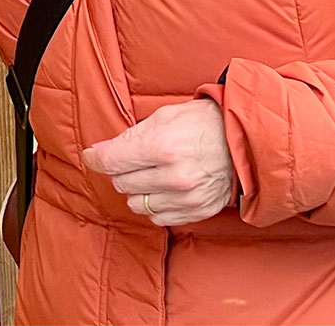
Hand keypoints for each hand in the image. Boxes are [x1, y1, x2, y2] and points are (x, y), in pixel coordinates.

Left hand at [82, 98, 235, 227]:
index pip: (112, 161)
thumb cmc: (200, 124)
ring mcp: (187, 198)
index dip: (96, 158)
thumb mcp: (162, 117)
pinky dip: (154, 205)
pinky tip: (161, 189)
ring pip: (136, 204)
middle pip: (121, 183)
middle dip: (120, 171)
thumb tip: (99, 152)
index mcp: (162, 148)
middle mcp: (173, 177)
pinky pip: (158, 217)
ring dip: (136, 190)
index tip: (92, 156)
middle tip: (130, 160)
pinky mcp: (197, 211)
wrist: (242, 142)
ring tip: (149, 174)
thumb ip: (129, 137)